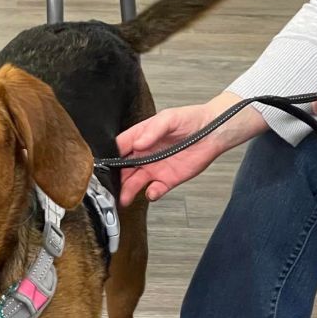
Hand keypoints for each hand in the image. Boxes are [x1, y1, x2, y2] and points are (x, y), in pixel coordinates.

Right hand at [116, 91, 267, 205]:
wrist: (214, 132)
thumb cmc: (191, 119)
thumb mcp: (169, 118)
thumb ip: (152, 131)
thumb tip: (138, 144)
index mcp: (140, 138)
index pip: (119, 148)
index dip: (109, 156)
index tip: (102, 166)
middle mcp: (144, 155)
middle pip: (122, 170)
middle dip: (115, 179)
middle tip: (109, 188)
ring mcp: (154, 169)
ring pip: (134, 183)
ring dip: (128, 191)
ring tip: (123, 198)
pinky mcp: (167, 180)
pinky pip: (154, 190)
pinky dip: (151, 194)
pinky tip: (152, 192)